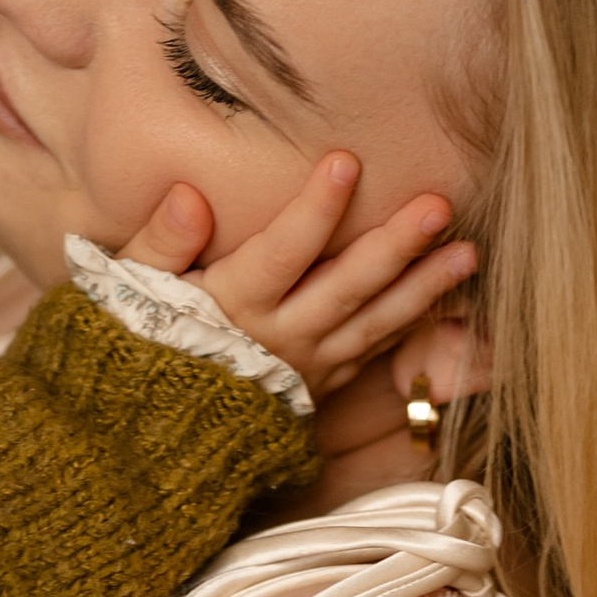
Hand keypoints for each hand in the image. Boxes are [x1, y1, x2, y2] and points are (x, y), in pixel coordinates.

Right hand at [122, 154, 475, 403]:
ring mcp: (306, 367)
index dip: (314, 209)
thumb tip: (190, 196)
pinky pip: (372, 354)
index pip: (281, 253)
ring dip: (423, 288)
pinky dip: (409, 327)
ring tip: (468, 253)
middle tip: (439, 205)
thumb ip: (160, 243)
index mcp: (230, 307)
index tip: (347, 161)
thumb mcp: (128, 290)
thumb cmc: (133, 343)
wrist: (145, 435)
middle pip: (345, 287)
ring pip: (372, 324)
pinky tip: (445, 300)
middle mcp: (277, 339)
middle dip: (395, 246)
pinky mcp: (320, 388)